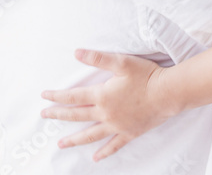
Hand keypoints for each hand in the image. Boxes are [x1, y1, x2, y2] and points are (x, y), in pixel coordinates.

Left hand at [41, 49, 177, 161]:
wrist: (168, 93)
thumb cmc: (146, 75)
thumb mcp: (121, 62)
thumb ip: (98, 58)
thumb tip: (76, 52)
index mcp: (102, 95)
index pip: (73, 96)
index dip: (57, 96)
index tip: (44, 96)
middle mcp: (106, 113)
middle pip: (77, 115)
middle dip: (59, 115)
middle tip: (44, 116)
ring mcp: (117, 126)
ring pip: (90, 135)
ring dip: (74, 139)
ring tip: (60, 144)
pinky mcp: (129, 133)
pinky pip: (114, 145)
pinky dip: (104, 152)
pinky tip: (96, 158)